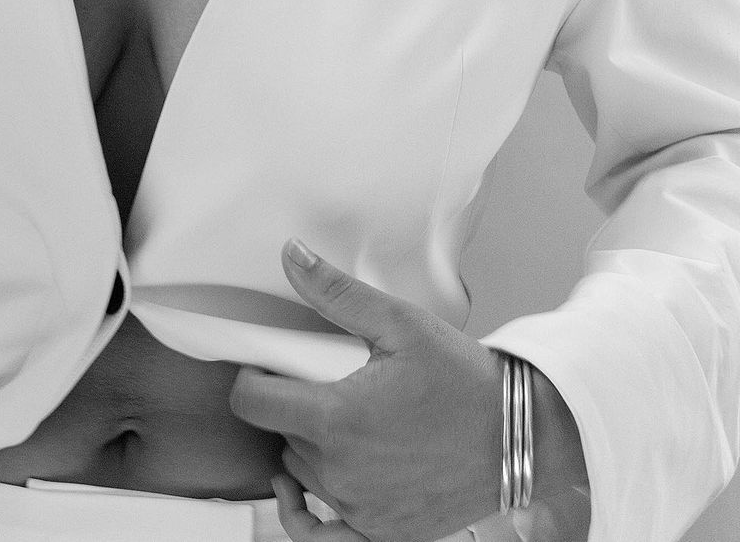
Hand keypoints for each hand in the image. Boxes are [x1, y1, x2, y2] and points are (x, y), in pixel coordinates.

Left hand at [229, 239, 503, 541]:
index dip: (250, 378)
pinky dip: (303, 515)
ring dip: (307, 444)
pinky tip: (298, 492)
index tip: (265, 365)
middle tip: (324, 378)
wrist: (520, 434)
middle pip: (280, 433)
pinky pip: (320, 535)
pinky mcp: (381, 530)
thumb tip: (294, 257)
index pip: (253, 403)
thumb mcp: (400, 323)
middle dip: (291, 402)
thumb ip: (336, 292)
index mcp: (339, 418)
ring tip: (341, 414)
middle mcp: (343, 470)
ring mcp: (361, 507)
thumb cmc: (465, 380)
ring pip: (302, 472)